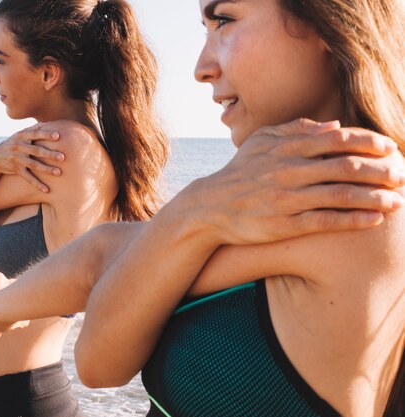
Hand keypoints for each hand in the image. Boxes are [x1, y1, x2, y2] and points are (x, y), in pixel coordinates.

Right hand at [0, 123, 65, 192]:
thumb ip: (34, 129)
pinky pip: (28, 178)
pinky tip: (46, 189)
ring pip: (34, 165)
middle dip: (50, 154)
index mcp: (22, 136)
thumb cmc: (14, 143)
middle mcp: (19, 146)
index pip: (35, 134)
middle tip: (63, 157)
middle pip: (37, 150)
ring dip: (46, 169)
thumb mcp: (20, 134)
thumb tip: (49, 123)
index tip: (58, 136)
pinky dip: (37, 184)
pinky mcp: (16, 170)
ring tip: (59, 172)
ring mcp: (17, 159)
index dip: (46, 135)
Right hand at [177, 118, 404, 244]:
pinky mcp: (285, 225)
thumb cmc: (240, 172)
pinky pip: (327, 221)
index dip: (368, 142)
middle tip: (402, 174)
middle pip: (346, 166)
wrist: (211, 207)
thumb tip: (334, 125)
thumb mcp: (260, 141)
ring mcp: (287, 198)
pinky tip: (375, 220)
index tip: (390, 147)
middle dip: (381, 170)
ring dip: (375, 197)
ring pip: (342, 195)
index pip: (337, 139)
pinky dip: (354, 220)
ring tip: (397, 200)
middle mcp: (289, 170)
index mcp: (285, 147)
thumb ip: (295, 129)